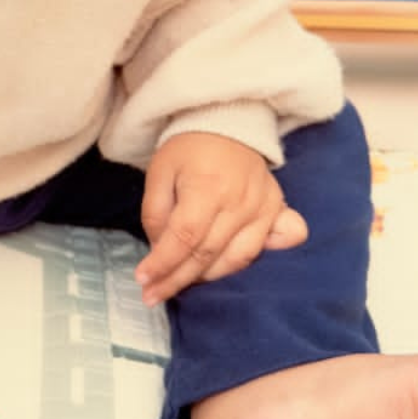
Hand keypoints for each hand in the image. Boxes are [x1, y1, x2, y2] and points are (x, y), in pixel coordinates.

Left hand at [135, 132, 306, 305]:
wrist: (229, 122)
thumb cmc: (188, 150)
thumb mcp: (159, 174)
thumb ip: (156, 215)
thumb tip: (159, 252)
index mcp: (209, 187)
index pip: (185, 237)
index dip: (162, 263)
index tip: (142, 280)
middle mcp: (241, 200)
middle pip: (207, 254)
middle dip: (176, 280)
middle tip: (151, 295)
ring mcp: (262, 207)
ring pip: (235, 259)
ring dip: (204, 279)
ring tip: (177, 286)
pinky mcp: (275, 211)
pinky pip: (261, 249)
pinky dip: (239, 267)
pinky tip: (218, 275)